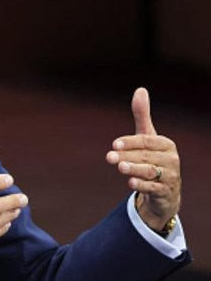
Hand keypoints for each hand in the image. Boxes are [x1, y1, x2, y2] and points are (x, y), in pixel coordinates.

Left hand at [106, 87, 180, 230]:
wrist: (164, 190)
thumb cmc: (153, 158)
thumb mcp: (148, 137)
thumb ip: (142, 116)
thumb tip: (140, 89)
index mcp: (166, 145)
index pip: (147, 141)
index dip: (130, 142)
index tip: (114, 145)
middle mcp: (171, 160)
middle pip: (146, 156)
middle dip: (127, 156)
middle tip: (109, 157)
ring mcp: (169, 176)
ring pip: (150, 172)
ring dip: (135, 169)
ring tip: (121, 168)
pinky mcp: (165, 192)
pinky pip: (153, 188)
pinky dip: (142, 186)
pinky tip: (130, 183)